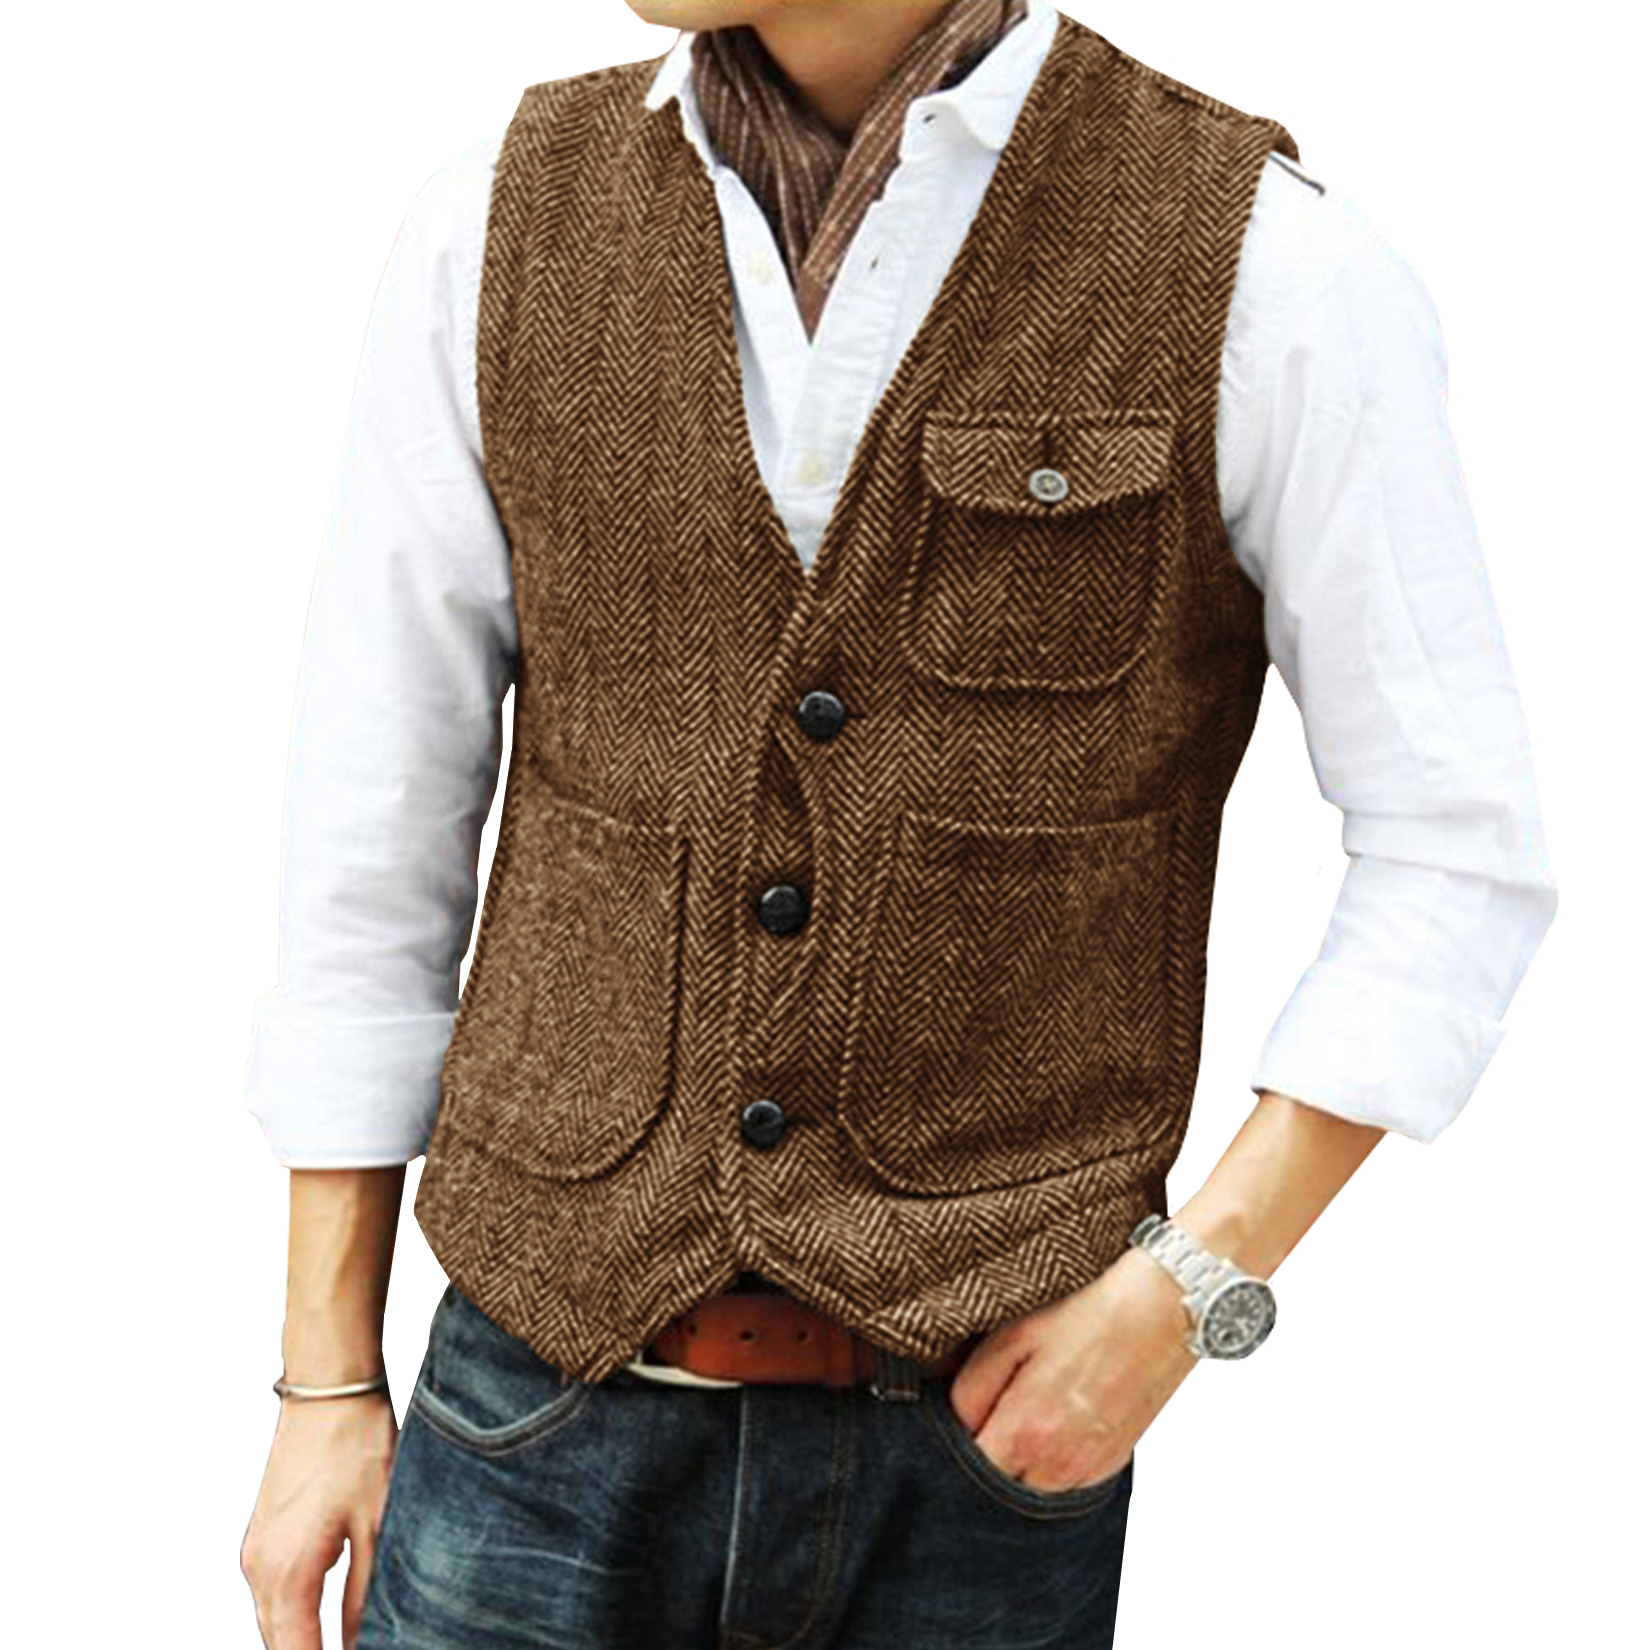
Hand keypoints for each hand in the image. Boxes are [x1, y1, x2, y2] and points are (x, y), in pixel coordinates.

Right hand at [240, 1393, 398, 1648]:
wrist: (328, 1386)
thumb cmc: (356, 1444)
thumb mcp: (379, 1524)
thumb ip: (368, 1595)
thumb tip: (366, 1642)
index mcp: (287, 1573)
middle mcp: (258, 1569)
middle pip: (279, 1647)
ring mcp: (254, 1552)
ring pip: (273, 1625)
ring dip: (301, 1643)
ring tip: (347, 1642)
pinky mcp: (261, 1536)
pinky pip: (272, 1597)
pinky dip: (294, 1618)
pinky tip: (325, 1619)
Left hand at [945, 1244, 1199, 1493]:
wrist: (1160, 1309)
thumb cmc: (1085, 1312)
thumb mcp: (1011, 1336)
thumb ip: (971, 1390)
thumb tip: (953, 1423)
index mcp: (1028, 1432)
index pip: (966, 1472)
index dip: (951, 1447)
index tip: (952, 1420)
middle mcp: (1060, 1466)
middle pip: (997, 1492)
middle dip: (983, 1460)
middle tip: (983, 1416)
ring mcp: (1089, 1471)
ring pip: (1031, 1493)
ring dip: (1016, 1465)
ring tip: (1018, 1414)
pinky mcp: (1111, 1465)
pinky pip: (1063, 1484)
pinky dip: (1048, 1464)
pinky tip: (1050, 1422)